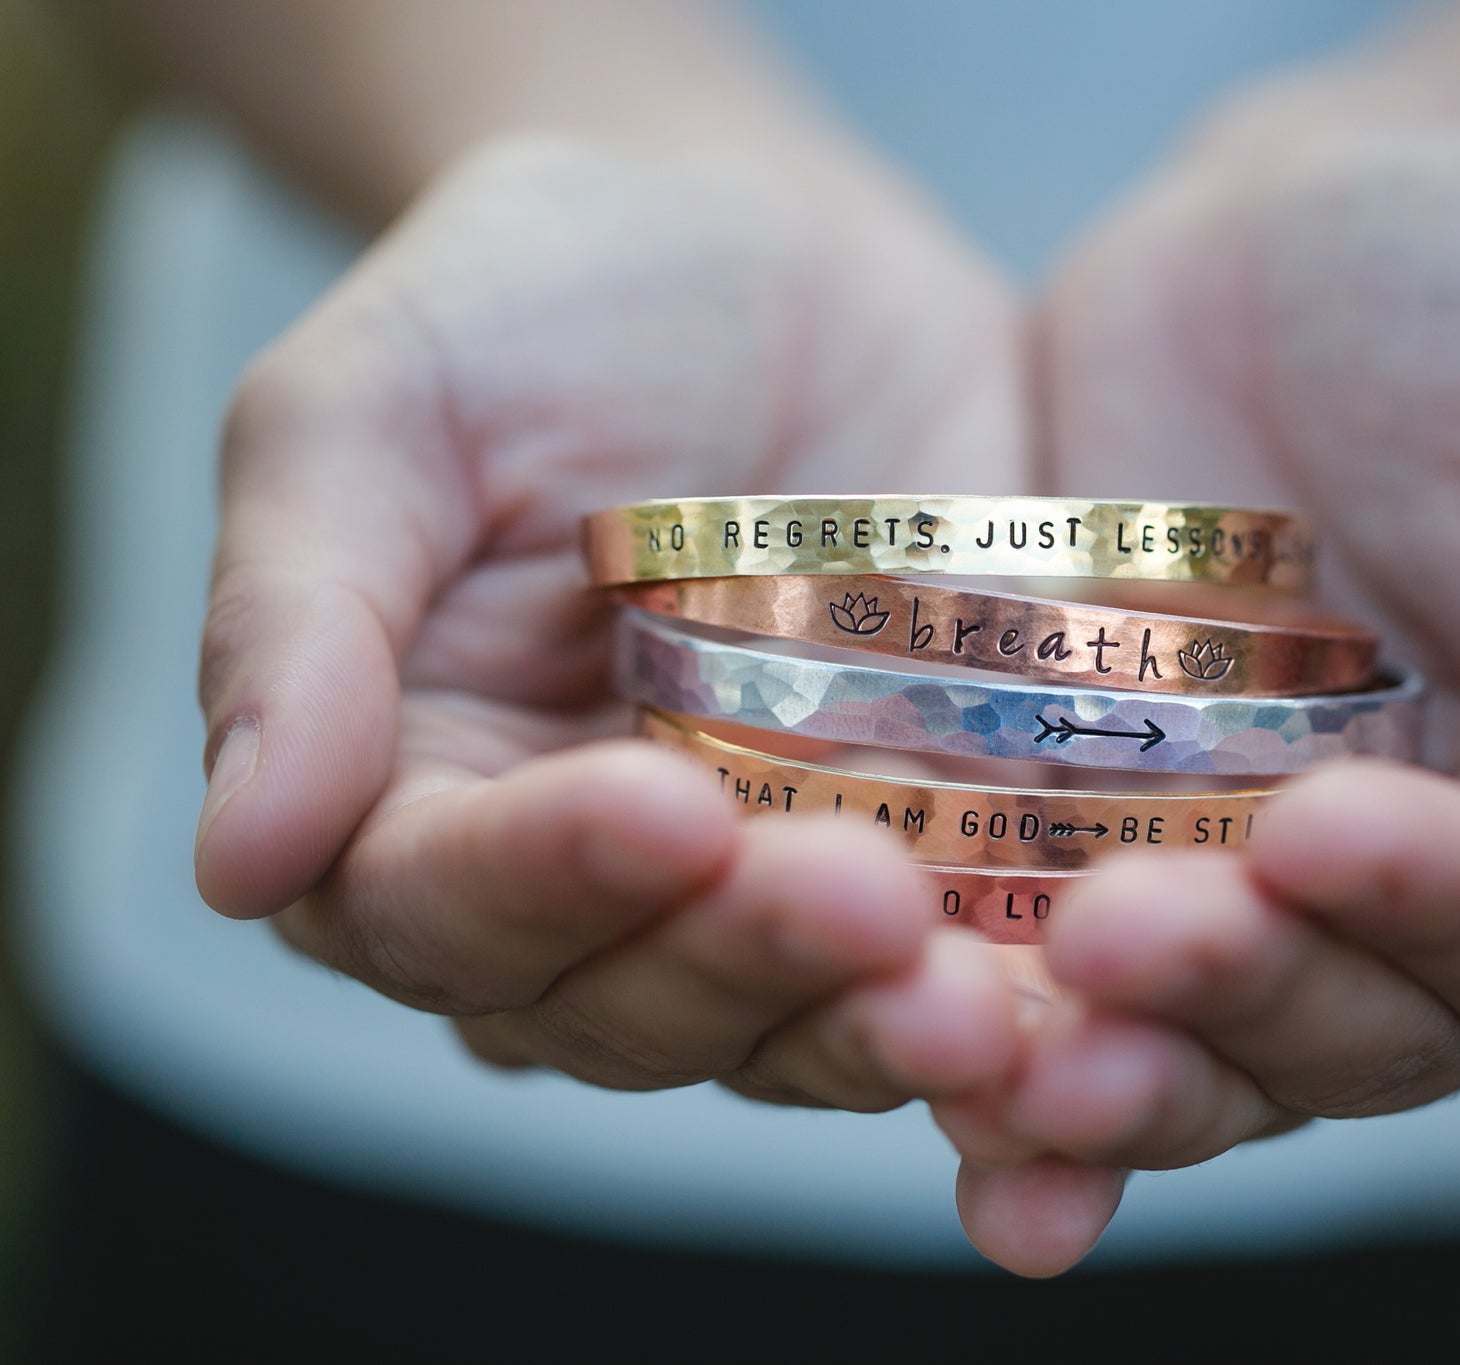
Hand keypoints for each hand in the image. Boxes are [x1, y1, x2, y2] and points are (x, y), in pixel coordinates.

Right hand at [194, 132, 1029, 1115]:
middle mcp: (596, 889)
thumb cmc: (537, 301)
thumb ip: (295, 621)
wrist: (763, 245)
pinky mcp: (930, 850)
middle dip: (745, 963)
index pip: (449, 904)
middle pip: (638, 1002)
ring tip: (978, 1002)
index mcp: (423, 803)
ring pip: (804, 1021)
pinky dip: (1023, 1014)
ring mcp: (772, 880)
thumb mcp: (376, 409)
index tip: (655, 808)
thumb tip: (236, 860)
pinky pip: (966, 967)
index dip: (549, 880)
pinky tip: (1085, 1015)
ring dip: (885, 1029)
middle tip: (855, 904)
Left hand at [941, 122, 1459, 1269]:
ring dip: (1113, 1076)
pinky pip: (1062, 978)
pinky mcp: (1116, 850)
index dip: (1448, 900)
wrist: (1306, 237)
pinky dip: (1004, 1043)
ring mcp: (1266, 892)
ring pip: (1212, 1044)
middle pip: (1371, 1023)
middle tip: (1122, 942)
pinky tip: (936, 1071)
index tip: (1322, 831)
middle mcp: (1451, 901)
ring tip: (1002, 1060)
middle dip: (1247, 998)